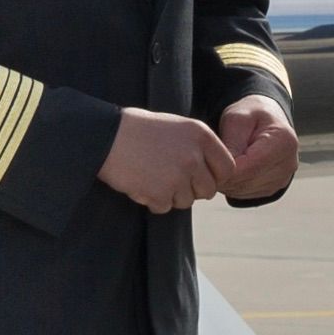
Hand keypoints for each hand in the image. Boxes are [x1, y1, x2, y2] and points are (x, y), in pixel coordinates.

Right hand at [99, 107, 234, 212]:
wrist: (105, 135)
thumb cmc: (138, 130)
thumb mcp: (176, 127)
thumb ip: (198, 147)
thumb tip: (213, 173)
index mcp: (201, 135)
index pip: (227, 168)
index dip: (214, 177)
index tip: (200, 178)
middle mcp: (194, 155)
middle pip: (208, 190)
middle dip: (191, 190)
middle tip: (171, 180)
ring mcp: (178, 176)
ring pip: (186, 201)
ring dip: (170, 196)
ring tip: (151, 176)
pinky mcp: (161, 193)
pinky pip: (164, 208)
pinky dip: (152, 201)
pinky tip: (140, 182)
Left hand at [214, 93, 298, 204]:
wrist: (267, 118)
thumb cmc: (251, 114)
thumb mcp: (237, 118)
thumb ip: (232, 142)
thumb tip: (225, 169)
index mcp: (283, 142)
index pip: (249, 167)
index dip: (224, 169)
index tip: (207, 162)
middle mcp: (289, 163)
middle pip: (247, 182)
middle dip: (224, 176)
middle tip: (207, 165)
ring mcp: (284, 178)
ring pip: (245, 190)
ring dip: (227, 182)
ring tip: (218, 165)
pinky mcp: (276, 187)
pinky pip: (248, 194)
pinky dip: (234, 186)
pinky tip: (229, 171)